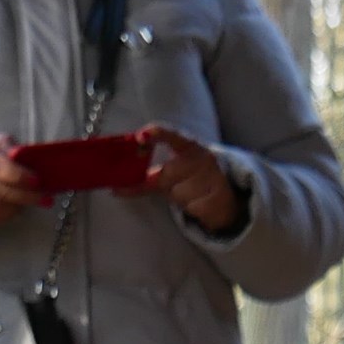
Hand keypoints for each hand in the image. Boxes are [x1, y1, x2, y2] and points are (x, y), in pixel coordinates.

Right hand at [0, 135, 48, 229]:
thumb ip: (5, 146)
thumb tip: (26, 155)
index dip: (20, 176)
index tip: (37, 180)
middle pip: (0, 191)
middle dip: (27, 195)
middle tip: (46, 197)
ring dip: (20, 206)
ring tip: (34, 200)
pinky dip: (9, 214)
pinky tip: (17, 208)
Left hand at [131, 124, 245, 233]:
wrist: (228, 197)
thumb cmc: (193, 179)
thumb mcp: (177, 167)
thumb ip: (150, 170)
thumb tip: (115, 187)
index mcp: (190, 145)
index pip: (172, 135)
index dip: (157, 133)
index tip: (141, 136)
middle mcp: (203, 157)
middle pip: (167, 176)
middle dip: (165, 186)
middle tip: (177, 186)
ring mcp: (214, 177)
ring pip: (178, 195)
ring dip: (180, 199)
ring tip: (194, 194)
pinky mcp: (219, 196)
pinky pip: (192, 208)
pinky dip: (193, 210)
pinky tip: (203, 203)